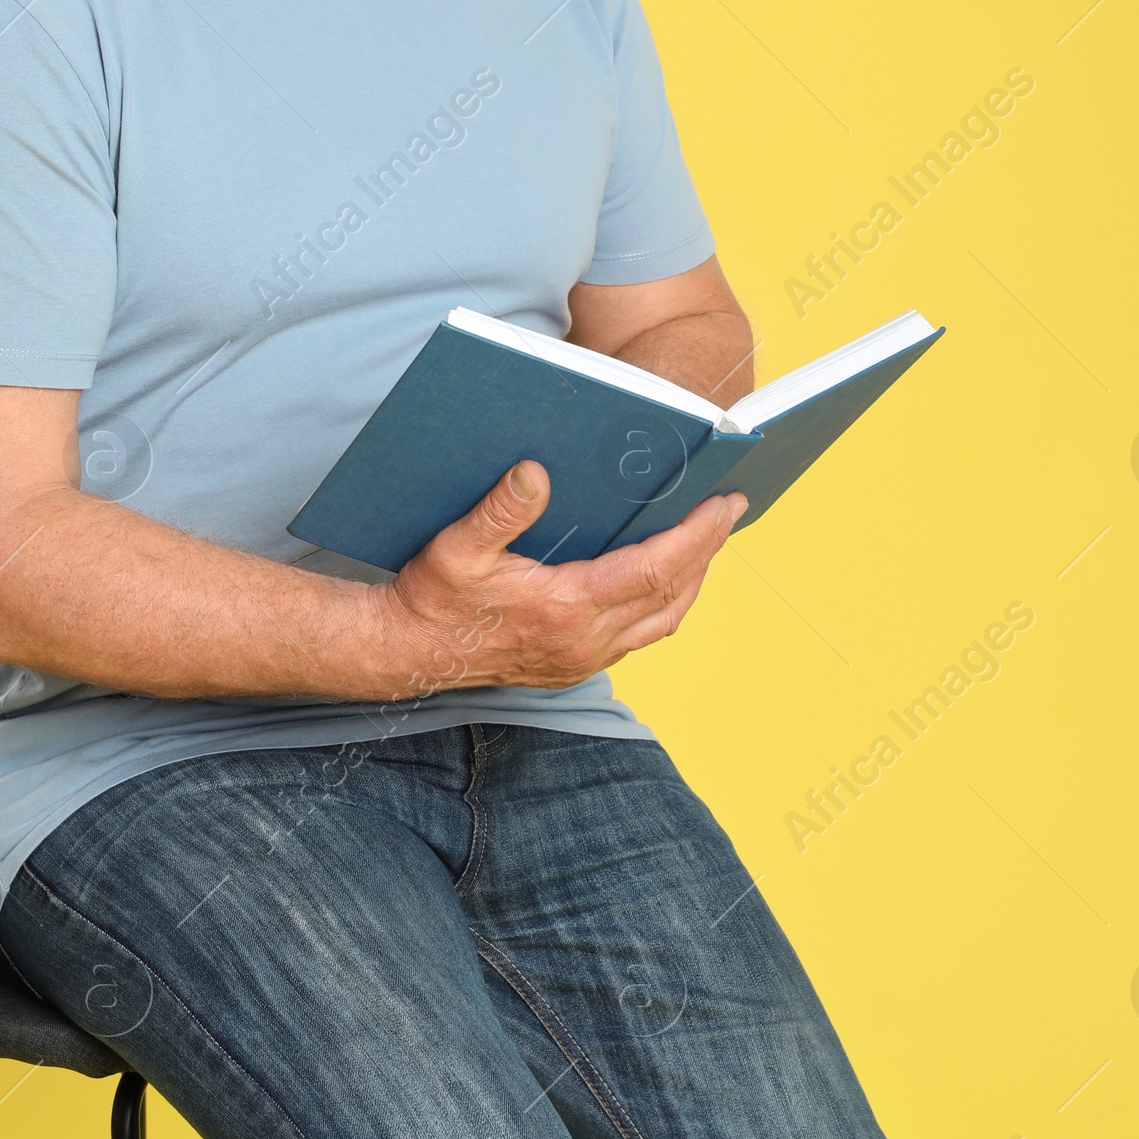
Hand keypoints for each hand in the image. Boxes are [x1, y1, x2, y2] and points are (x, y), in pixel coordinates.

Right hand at [385, 463, 746, 693]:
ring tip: (707, 542)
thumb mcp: (456, 548)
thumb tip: (535, 472)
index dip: (696, 537)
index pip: (655, 571)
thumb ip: (500, 510)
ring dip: (691, 581)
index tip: (723, 506)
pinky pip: (640, 635)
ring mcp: (583, 658)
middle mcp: (585, 641)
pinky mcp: (574, 666)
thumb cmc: (432, 598)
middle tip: (730, 511)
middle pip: (673, 596)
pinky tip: (661, 579)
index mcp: (566, 608)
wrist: (409, 652)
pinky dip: (664, 603)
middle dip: (708, 551)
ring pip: (663, 621)